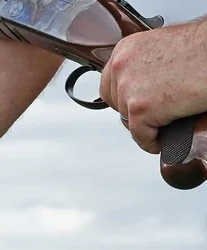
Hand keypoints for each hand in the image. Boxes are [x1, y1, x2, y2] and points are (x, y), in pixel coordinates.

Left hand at [100, 19, 206, 154]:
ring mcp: (129, 88)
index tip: (136, 106)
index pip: (110, 85)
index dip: (125, 99)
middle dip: (136, 112)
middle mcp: (121, 66)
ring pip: (128, 120)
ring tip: (165, 122)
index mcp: (125, 50)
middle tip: (155, 115)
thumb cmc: (201, 50)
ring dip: (146, 125)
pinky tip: (162, 140)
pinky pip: (140, 136)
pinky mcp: (141, 108)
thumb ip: (144, 66)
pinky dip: (152, 142)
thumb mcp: (162, 50)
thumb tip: (141, 86)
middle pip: (117, 104)